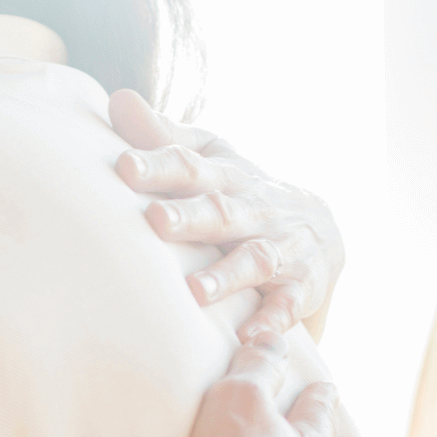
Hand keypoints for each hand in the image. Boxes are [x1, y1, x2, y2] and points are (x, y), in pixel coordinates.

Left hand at [109, 89, 344, 341]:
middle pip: (221, 210)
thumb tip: (117, 99)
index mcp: (225, 175)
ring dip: (228, 276)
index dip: (158, 164)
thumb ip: (162, 136)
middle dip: (190, 217)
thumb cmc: (239, 190)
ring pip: (256, 259)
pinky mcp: (303, 286)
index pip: (188, 165)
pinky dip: (274, 321)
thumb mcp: (209, 157)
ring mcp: (283, 246)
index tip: (124, 166)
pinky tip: (253, 338)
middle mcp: (255, 207)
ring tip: (195, 292)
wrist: (319, 226)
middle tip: (155, 220)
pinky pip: (291, 305)